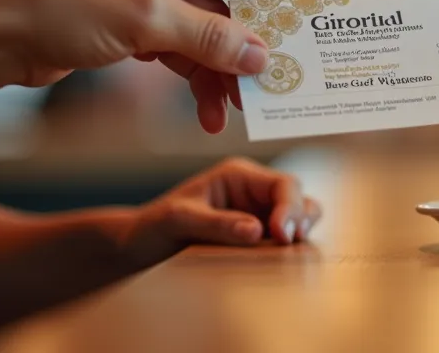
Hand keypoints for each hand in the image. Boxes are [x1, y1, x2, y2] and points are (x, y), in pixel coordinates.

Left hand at [0, 0, 290, 131]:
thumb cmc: (61, 1)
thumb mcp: (148, 18)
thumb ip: (213, 37)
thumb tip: (265, 59)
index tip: (293, 32)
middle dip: (251, 41)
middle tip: (274, 82)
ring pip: (214, 25)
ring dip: (227, 67)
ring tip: (241, 109)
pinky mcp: (143, 16)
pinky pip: (190, 45)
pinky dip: (201, 76)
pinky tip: (212, 112)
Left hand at [123, 157, 321, 262]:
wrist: (137, 247)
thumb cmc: (154, 227)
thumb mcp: (179, 221)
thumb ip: (217, 224)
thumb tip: (258, 230)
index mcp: (238, 175)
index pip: (283, 184)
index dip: (290, 209)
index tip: (282, 236)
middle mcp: (253, 192)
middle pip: (298, 198)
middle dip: (300, 220)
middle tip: (288, 245)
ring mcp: (257, 215)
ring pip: (299, 219)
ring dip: (300, 234)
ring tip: (289, 255)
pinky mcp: (255, 238)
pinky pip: (284, 242)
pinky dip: (290, 251)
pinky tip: (279, 263)